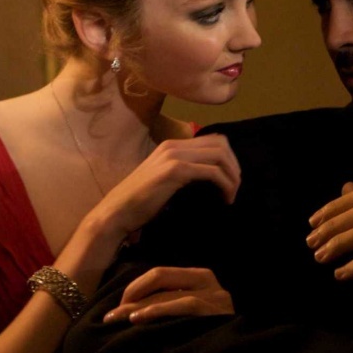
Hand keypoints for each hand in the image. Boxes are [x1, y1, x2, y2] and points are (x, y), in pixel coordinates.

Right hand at [95, 133, 240, 241]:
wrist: (117, 212)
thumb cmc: (140, 202)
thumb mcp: (166, 180)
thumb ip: (185, 172)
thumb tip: (213, 176)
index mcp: (172, 145)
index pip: (213, 140)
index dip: (229, 159)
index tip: (231, 180)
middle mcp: (174, 145)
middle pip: (221, 143)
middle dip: (234, 165)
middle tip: (235, 187)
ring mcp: (174, 156)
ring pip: (220, 155)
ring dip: (233, 176)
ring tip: (232, 194)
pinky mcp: (175, 171)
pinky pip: (212, 172)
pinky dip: (225, 184)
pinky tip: (225, 199)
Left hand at [102, 266, 233, 323]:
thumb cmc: (205, 340)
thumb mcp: (186, 315)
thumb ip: (168, 304)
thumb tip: (128, 307)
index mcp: (201, 278)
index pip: (160, 274)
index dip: (134, 288)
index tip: (117, 310)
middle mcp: (211, 282)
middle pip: (161, 278)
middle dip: (131, 296)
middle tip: (110, 318)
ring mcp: (216, 297)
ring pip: (169, 293)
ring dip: (139, 307)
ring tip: (118, 320)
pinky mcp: (217, 312)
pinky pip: (184, 305)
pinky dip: (158, 311)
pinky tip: (139, 320)